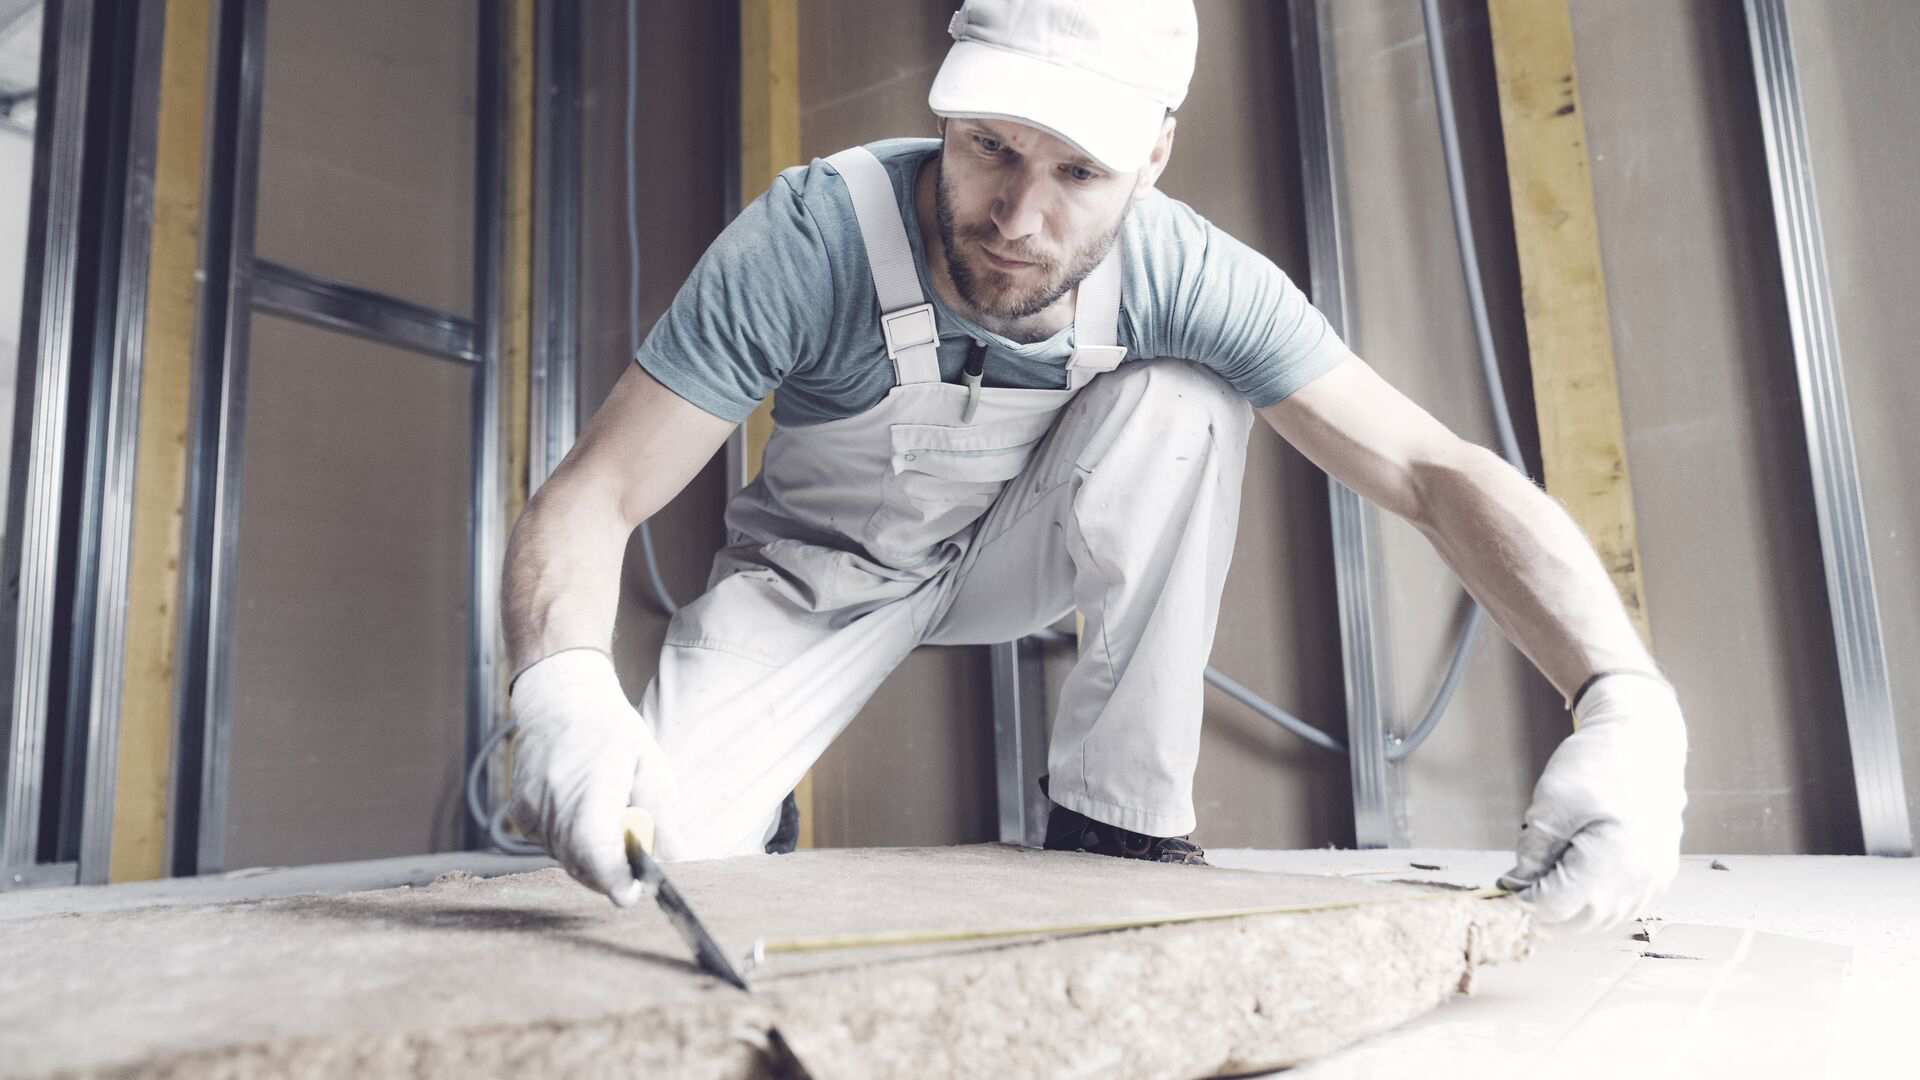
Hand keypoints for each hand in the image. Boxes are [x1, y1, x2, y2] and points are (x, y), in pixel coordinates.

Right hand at [508, 649, 679, 905]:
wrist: (559, 702)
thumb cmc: (611, 731)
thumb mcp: (650, 765)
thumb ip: (662, 815)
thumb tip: (675, 858)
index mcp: (594, 781)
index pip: (595, 846)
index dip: (614, 877)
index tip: (632, 892)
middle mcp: (556, 797)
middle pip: (581, 863)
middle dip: (611, 872)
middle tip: (633, 863)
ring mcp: (532, 807)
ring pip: (566, 860)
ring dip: (593, 857)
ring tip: (608, 820)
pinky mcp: (520, 815)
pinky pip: (551, 848)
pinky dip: (573, 845)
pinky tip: (585, 816)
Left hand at [1499, 673, 1686, 930]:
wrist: (1646, 739)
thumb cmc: (1600, 763)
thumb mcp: (1551, 802)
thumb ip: (1533, 851)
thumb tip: (1518, 884)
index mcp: (1614, 864)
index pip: (1555, 907)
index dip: (1522, 900)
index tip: (1502, 886)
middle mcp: (1640, 882)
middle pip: (1577, 920)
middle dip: (1543, 907)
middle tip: (1518, 883)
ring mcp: (1654, 880)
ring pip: (1600, 918)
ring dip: (1568, 908)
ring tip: (1543, 877)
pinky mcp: (1658, 873)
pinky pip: (1620, 904)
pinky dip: (1593, 900)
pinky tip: (1573, 876)